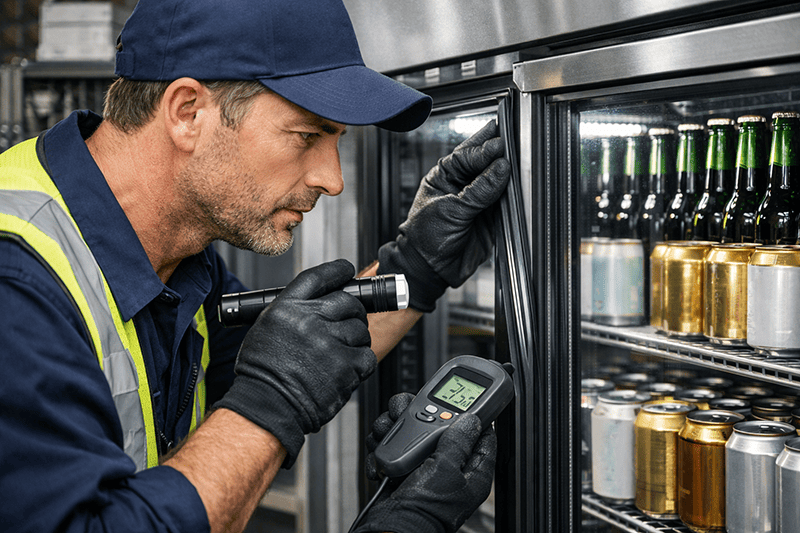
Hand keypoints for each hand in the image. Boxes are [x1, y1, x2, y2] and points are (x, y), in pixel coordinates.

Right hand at [214, 259, 376, 467]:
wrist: (266, 406)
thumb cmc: (263, 372)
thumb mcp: (267, 328)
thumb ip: (294, 312)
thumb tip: (322, 302)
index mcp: (287, 308)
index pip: (319, 277)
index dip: (337, 271)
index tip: (347, 270)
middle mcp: (309, 321)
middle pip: (348, 302)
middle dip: (353, 313)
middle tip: (346, 326)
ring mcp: (329, 342)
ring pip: (361, 329)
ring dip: (356, 340)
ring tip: (341, 354)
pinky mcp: (345, 366)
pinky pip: (367, 356)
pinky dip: (361, 363)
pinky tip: (345, 370)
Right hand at [356, 394, 496, 532]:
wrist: (391, 528)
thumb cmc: (425, 511)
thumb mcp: (447, 470)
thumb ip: (458, 441)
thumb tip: (472, 419)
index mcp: (471, 471)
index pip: (481, 435)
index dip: (474, 414)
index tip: (463, 399)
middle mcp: (448, 466)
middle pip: (441, 425)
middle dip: (421, 416)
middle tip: (409, 411)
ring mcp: (424, 466)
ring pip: (413, 431)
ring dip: (396, 428)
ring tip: (387, 433)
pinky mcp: (402, 467)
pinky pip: (394, 444)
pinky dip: (383, 444)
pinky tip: (380, 453)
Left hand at [378, 120, 509, 311]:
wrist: (431, 269)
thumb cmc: (426, 238)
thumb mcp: (451, 210)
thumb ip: (478, 190)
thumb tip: (501, 168)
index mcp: (445, 175)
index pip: (468, 154)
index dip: (484, 148)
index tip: (500, 144)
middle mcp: (463, 184)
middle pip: (486, 163)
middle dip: (500, 155)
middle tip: (515, 145)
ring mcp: (479, 200)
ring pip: (499, 181)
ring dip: (510, 176)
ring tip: (521, 166)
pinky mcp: (492, 217)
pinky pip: (507, 203)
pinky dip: (515, 197)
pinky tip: (521, 189)